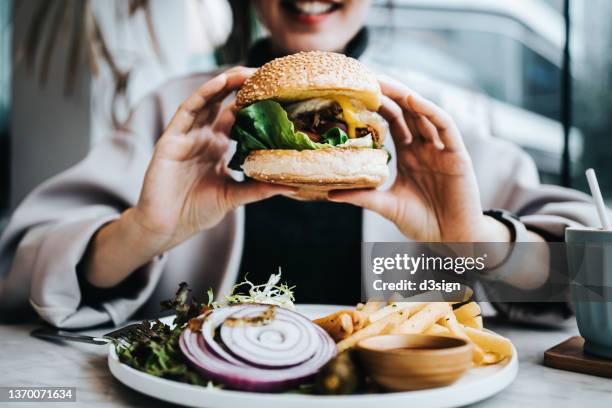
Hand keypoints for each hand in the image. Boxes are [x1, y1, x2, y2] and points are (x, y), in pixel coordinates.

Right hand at [84, 67, 292, 287]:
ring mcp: (187, 136)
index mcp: (218, 148)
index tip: (278, 92)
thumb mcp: (234, 197)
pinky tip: (220, 83)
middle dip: (243, 87)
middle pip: (225, 104)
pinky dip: (203, 94)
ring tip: (246, 71)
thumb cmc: (196, 212)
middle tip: (266, 73)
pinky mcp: (171, 139)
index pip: (239, 118)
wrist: (166, 228)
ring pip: (207, 100)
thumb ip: (258, 189)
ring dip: (225, 84)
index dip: (256, 103)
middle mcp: (204, 137)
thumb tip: (290, 185)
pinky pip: (187, 110)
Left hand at [330, 75, 509, 242]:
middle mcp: (424, 146)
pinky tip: (414, 100)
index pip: (392, 121)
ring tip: (385, 82)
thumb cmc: (422, 222)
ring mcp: (440, 148)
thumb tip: (329, 192)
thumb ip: (363, 196)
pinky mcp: (457, 155)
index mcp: (408, 154)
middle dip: (388, 92)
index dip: (377, 104)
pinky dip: (430, 112)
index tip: (355, 91)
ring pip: (423, 113)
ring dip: (405, 95)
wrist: (451, 240)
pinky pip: (445, 127)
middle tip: (366, 76)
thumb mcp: (386, 206)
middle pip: (406, 111)